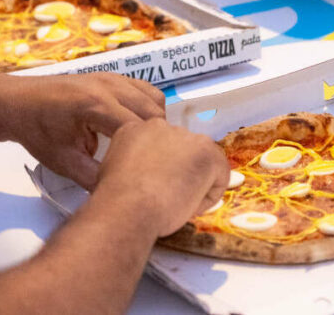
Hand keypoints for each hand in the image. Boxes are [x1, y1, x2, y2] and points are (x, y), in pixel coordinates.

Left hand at [0, 73, 165, 188]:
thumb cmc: (36, 131)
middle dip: (155, 136)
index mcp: (95, 105)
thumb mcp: (63, 161)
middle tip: (147, 160)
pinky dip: (146, 106)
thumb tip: (120, 192)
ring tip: (142, 143)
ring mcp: (111, 77)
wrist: (16, 103)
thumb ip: (94, 178)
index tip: (148, 169)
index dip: (148, 150)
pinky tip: (133, 126)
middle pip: (153, 110)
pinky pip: (143, 89)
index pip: (140, 128)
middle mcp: (108, 86)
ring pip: (152, 97)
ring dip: (154, 119)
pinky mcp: (110, 76)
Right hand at [95, 118, 228, 237]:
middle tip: (166, 197)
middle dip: (180, 173)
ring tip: (174, 202)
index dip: (161, 171)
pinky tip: (189, 205)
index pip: (160, 146)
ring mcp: (187, 137)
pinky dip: (208, 197)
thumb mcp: (114, 172)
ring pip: (201, 164)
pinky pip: (219, 177)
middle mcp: (162, 126)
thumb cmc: (116, 200)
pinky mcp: (208, 153)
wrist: (128, 207)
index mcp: (136, 129)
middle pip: (182, 151)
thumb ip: (134, 164)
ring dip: (194, 184)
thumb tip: (150, 176)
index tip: (152, 188)